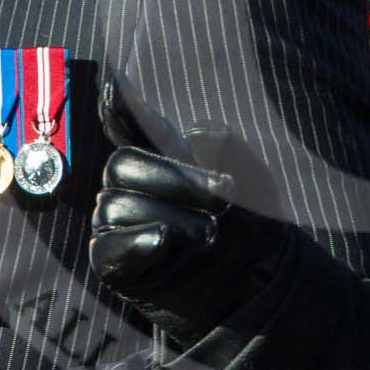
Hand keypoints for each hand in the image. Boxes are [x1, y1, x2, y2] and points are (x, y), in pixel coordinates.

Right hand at [89, 77, 291, 344]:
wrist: (263, 290)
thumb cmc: (252, 229)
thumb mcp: (244, 176)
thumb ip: (207, 142)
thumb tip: (161, 111)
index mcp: (162, 158)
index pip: (130, 123)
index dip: (121, 104)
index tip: (117, 80)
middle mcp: (132, 187)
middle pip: (123, 164)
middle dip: (176, 177)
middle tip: (225, 197)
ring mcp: (119, 226)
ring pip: (117, 204)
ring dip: (172, 216)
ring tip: (212, 234)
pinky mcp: (116, 266)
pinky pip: (106, 247)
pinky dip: (135, 241)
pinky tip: (164, 242)